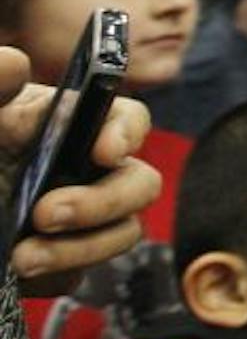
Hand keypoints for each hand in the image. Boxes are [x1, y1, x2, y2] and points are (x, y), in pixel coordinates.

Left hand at [2, 49, 160, 291]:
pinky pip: (78, 275)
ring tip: (21, 258)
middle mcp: (87, 171)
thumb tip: (14, 63)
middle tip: (46, 215)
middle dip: (102, 204)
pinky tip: (14, 272)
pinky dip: (51, 275)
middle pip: (140, 184)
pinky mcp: (62, 261)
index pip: (127, 120)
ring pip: (121, 234)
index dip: (127, 133)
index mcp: (71, 125)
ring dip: (78, 249)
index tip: (103, 151)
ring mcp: (81, 219)